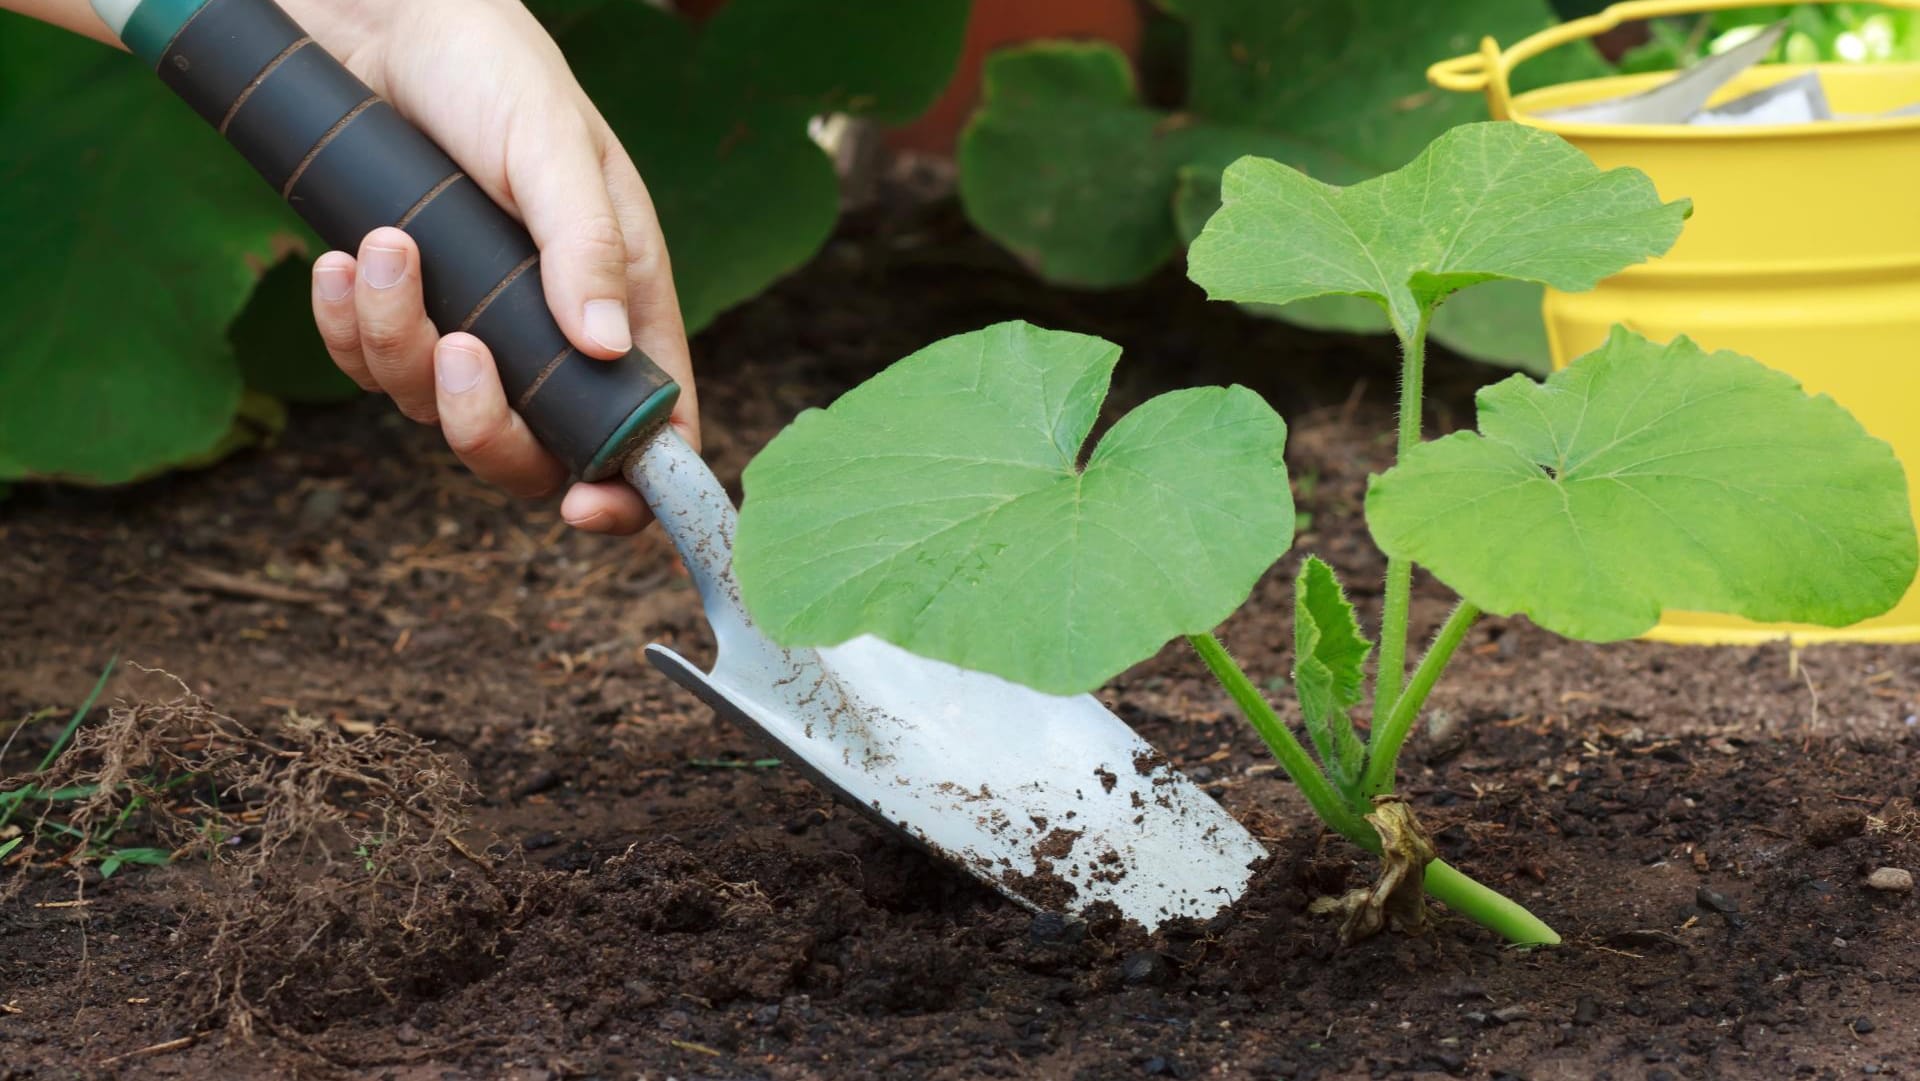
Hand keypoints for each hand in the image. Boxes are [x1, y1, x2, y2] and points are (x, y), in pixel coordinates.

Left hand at [294, 0, 697, 533]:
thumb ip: (585, 243)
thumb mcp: (553, 146)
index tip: (586, 509)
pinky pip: (369, 366)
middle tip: (457, 354)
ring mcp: (477, 328)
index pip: (652, 427)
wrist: (385, 23)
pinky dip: (348, 325)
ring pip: (436, 411)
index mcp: (623, 302)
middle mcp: (554, 333)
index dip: (632, 490)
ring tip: (383, 247)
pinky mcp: (404, 310)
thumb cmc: (495, 70)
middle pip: (534, 451)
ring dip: (399, 344)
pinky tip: (339, 262)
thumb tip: (610, 347)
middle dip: (485, 426)